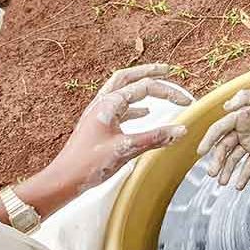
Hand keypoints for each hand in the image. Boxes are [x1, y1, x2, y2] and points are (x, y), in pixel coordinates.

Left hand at [39, 64, 190, 203]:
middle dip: (149, 72)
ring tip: (156, 84)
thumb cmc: (88, 164)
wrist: (63, 179)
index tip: (186, 102)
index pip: (145, 87)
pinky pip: (120, 107)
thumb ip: (155, 138)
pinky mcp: (98, 124)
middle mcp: (103, 103)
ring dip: (140, 85)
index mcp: (109, 103)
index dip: (168, 92)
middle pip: (128, 78)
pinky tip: (144, 113)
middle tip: (167, 70)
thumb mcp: (126, 150)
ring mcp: (99, 113)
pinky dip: (134, 105)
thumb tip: (181, 130)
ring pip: (122, 90)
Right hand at [197, 88, 249, 188]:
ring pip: (234, 158)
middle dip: (217, 160)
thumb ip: (245, 98)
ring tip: (222, 182)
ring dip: (227, 170)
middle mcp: (242, 131)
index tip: (201, 151)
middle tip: (212, 173)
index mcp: (239, 117)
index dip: (209, 140)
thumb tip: (226, 106)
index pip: (219, 130)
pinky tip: (238, 186)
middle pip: (224, 147)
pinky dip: (244, 176)